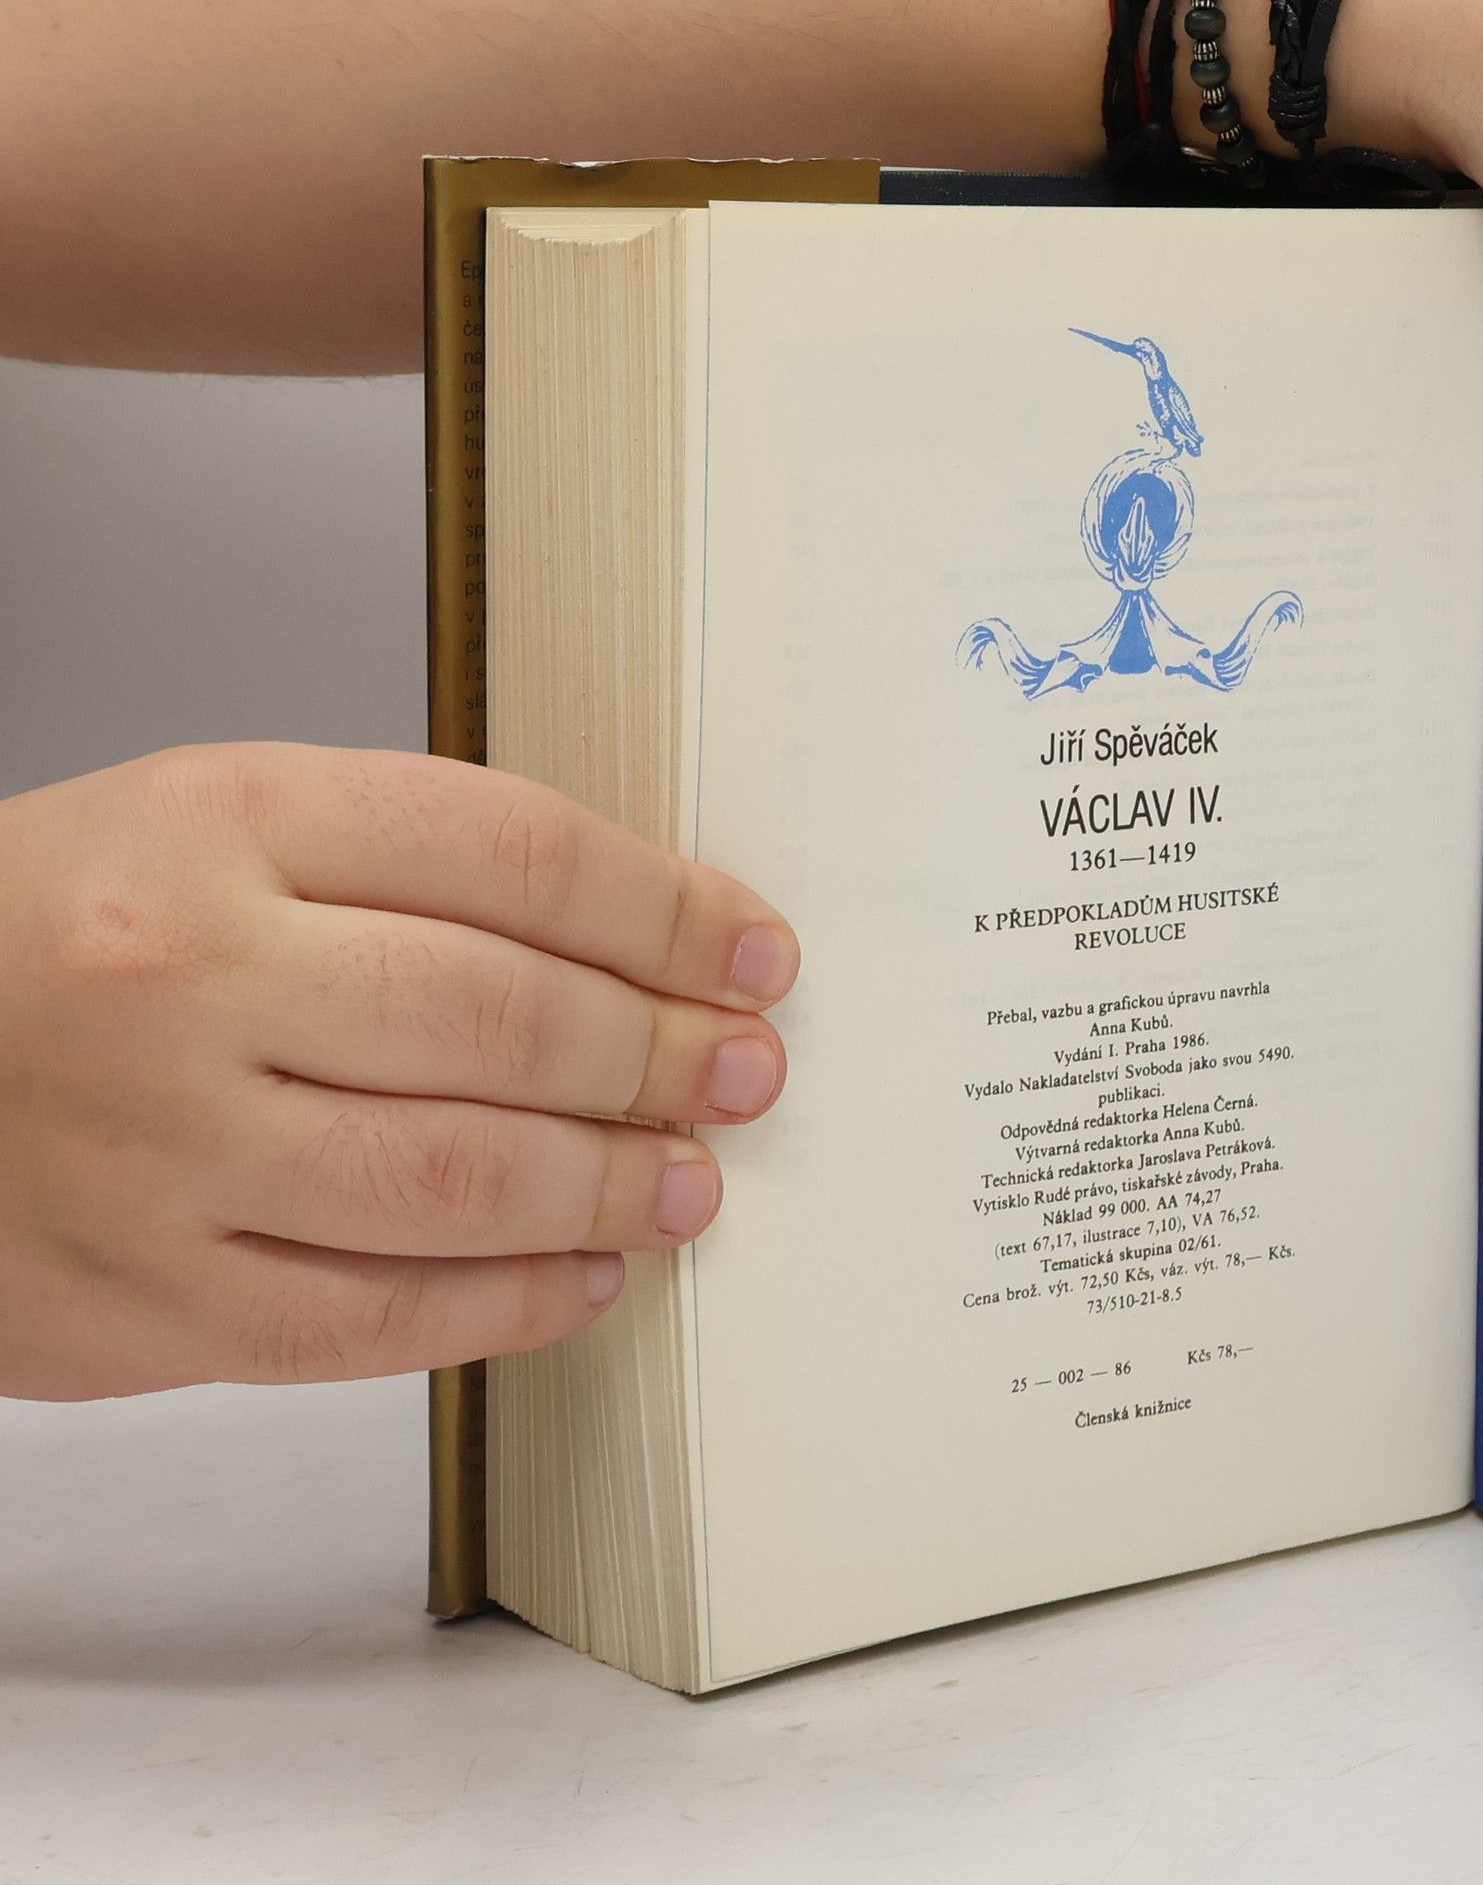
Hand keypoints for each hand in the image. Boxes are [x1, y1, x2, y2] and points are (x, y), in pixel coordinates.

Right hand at [0, 744, 797, 1399]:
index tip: (750, 952)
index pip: (514, 854)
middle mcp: (186, 978)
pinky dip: (511, 1304)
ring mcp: (159, 1152)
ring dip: (613, 1188)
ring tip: (689, 1177)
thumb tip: (644, 946)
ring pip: (458, 1183)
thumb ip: (423, 869)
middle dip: (663, 1054)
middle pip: (506, 1021)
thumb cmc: (72, 928)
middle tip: (741, 1073)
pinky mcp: (141, 1304)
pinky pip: (374, 1320)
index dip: (667, 908)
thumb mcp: (229, 826)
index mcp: (224, 822)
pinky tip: (586, 1276)